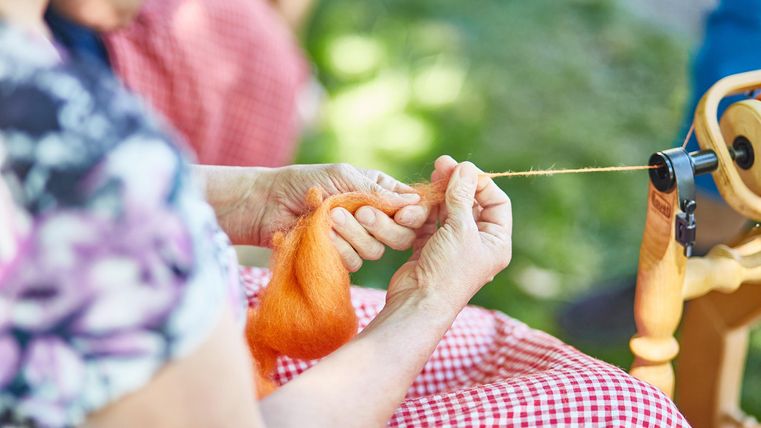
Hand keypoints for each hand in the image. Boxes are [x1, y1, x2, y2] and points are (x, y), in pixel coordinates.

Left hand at [258, 164, 429, 269]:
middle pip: (401, 236)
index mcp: (380, 194)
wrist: (269, 204)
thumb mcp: (344, 176)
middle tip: (360, 212)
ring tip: (329, 217)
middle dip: (381, 226)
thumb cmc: (305, 181)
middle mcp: (374, 220)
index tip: (402, 214)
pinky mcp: (340, 259)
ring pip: (375, 251)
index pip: (412, 210)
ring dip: (353, 234)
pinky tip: (320, 233)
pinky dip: (337, 248)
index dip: (413, 215)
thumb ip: (377, 191)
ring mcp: (357, 241)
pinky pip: (352, 263)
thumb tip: (414, 202)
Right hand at [386, 156, 511, 312]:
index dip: (481, 183)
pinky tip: (416, 200)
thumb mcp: (460, 228)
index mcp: (495, 242)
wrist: (418, 303)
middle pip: (471, 204)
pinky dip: (423, 211)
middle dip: (456, 184)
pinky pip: (429, 223)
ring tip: (427, 179)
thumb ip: (462, 195)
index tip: (462, 169)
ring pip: (448, 211)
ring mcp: (452, 247)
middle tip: (440, 164)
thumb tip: (465, 167)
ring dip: (437, 196)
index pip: (496, 202)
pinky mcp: (430, 249)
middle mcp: (477, 244)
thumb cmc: (447, 270)